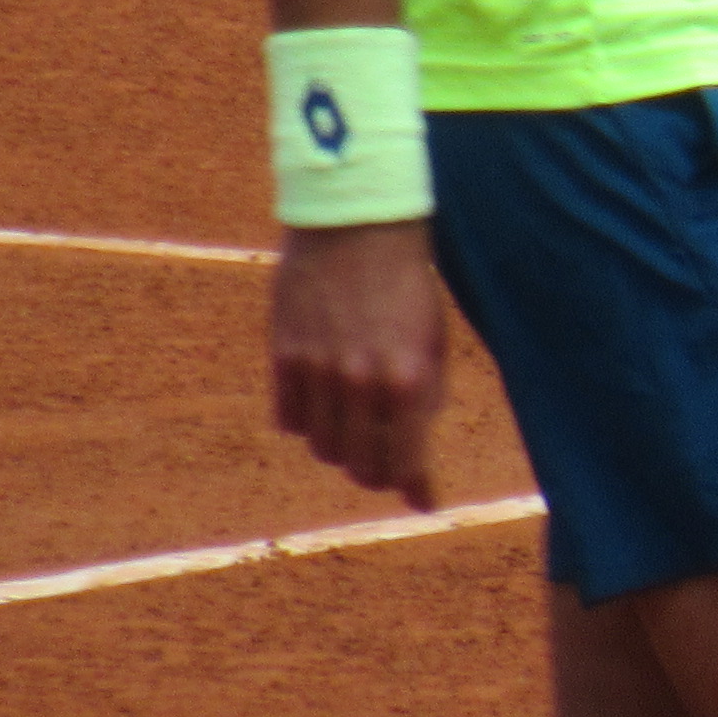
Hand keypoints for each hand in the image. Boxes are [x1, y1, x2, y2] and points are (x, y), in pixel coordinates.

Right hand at [268, 218, 450, 507]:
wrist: (356, 220)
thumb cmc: (405, 282)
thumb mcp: (432, 343)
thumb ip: (427, 404)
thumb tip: (419, 475)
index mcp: (409, 379)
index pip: (404, 465)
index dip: (414, 486)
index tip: (421, 496)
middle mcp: (362, 382)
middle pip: (359, 467)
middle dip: (375, 469)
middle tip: (381, 453)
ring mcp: (319, 370)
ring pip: (322, 447)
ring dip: (339, 441)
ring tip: (351, 412)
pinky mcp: (284, 354)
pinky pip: (288, 418)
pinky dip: (304, 417)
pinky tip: (319, 394)